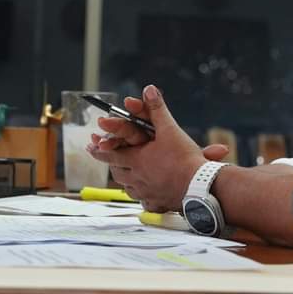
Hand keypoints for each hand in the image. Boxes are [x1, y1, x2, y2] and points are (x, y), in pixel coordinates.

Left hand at [86, 85, 208, 212]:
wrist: (200, 187)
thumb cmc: (185, 159)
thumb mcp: (170, 129)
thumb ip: (157, 109)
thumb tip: (149, 89)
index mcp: (137, 159)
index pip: (111, 154)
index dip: (100, 150)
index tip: (92, 148)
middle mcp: (137, 178)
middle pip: (117, 172)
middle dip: (110, 164)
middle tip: (105, 159)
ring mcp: (146, 193)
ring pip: (128, 187)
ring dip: (124, 180)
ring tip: (122, 175)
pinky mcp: (157, 204)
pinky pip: (144, 201)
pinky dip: (141, 196)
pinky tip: (143, 195)